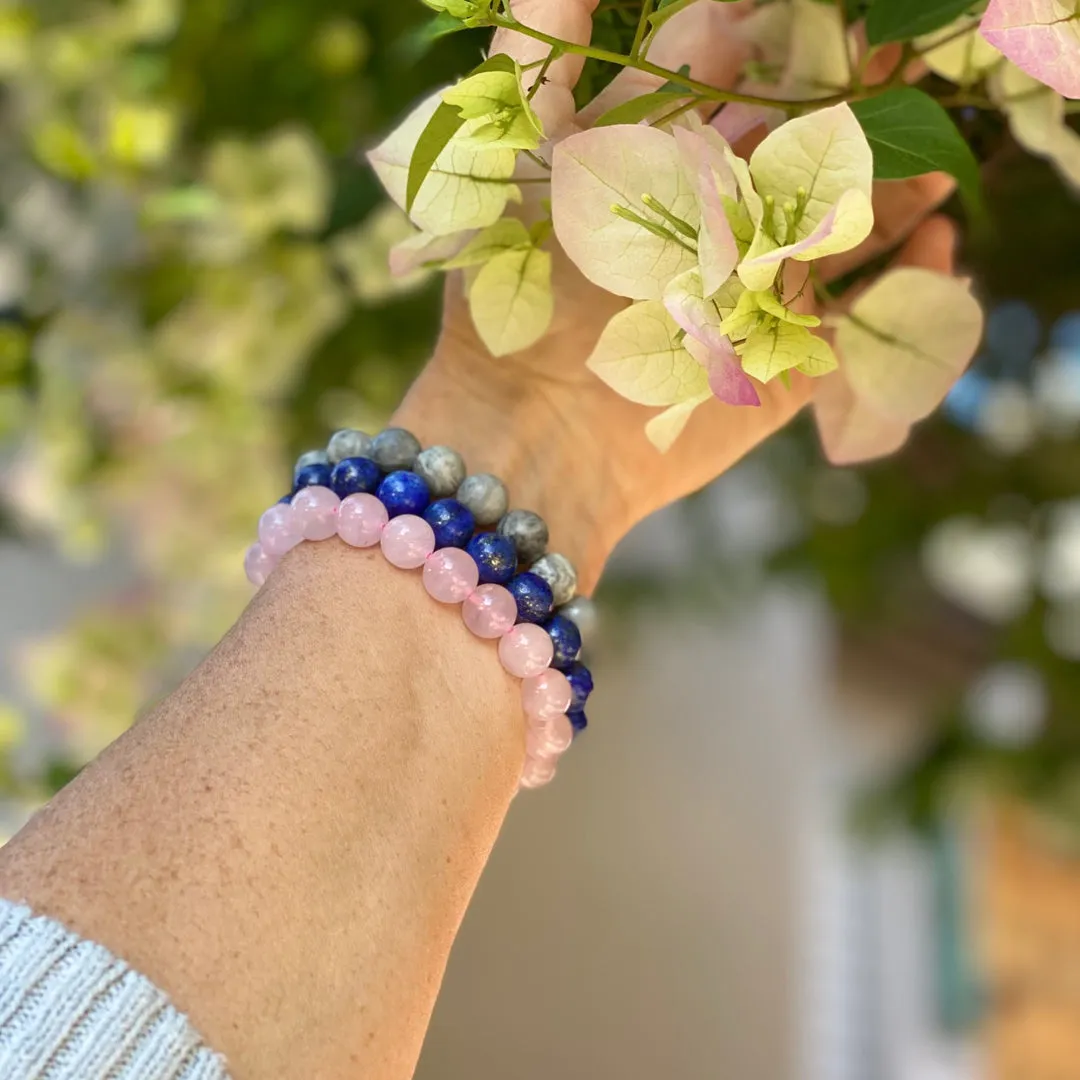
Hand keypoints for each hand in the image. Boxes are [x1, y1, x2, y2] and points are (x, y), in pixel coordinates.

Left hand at [394, 0, 958, 591]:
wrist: (538, 431)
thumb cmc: (520, 293)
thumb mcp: (516, 156)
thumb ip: (541, 52)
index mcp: (663, 176)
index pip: (736, 93)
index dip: (777, 49)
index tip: (802, 17)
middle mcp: (717, 232)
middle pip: (804, 155)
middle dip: (852, 108)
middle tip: (891, 59)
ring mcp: (759, 297)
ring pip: (847, 230)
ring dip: (896, 189)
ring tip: (933, 154)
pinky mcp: (789, 363)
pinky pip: (866, 315)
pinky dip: (908, 282)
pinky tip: (933, 245)